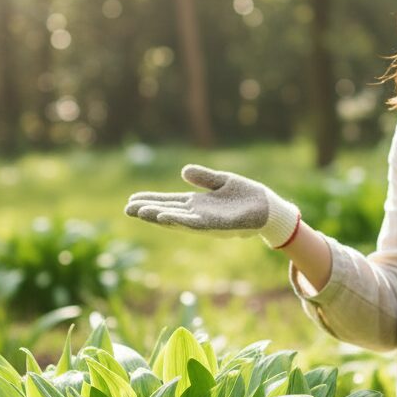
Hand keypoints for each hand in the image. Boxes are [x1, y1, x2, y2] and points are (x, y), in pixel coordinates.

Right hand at [124, 165, 301, 248]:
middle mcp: (199, 214)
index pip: (169, 202)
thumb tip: (184, 171)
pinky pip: (195, 224)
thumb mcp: (223, 181)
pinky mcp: (218, 225)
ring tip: (141, 212)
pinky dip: (179, 221)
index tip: (132, 200)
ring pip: (178, 220)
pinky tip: (165, 217)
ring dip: (159, 216)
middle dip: (148, 211)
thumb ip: (204, 178)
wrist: (270, 208)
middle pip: (168, 212)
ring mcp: (207, 221)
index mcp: (198, 203)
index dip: (151, 200)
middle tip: (126, 209)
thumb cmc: (248, 196)